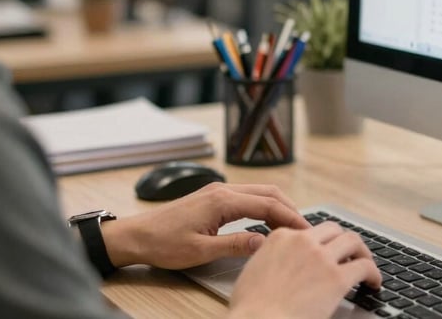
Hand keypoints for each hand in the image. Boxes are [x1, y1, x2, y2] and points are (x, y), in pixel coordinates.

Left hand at [101, 183, 309, 269]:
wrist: (135, 236)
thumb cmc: (162, 244)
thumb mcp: (200, 251)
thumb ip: (235, 245)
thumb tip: (265, 242)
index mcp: (222, 201)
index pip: (267, 205)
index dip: (290, 217)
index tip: (305, 230)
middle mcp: (222, 190)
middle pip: (267, 192)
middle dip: (289, 208)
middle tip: (304, 228)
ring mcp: (217, 191)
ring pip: (258, 192)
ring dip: (277, 206)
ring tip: (290, 226)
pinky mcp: (212, 197)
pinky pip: (246, 196)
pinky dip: (263, 206)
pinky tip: (266, 221)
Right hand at [228, 222, 381, 318]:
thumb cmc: (250, 309)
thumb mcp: (253, 271)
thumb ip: (269, 259)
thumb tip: (279, 265)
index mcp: (280, 238)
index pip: (308, 231)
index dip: (320, 242)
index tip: (325, 251)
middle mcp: (303, 241)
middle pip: (333, 230)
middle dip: (343, 241)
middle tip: (350, 254)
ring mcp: (321, 258)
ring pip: (353, 241)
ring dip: (362, 252)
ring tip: (366, 264)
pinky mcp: (337, 279)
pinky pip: (364, 267)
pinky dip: (373, 273)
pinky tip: (373, 282)